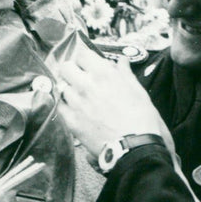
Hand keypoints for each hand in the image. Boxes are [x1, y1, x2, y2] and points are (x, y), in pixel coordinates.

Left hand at [57, 47, 174, 159]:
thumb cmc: (140, 119)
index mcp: (104, 74)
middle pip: (66, 67)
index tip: (88, 64)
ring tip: (78, 96)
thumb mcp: (138, 91)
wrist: (134, 147)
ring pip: (61, 86)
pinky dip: (65, 105)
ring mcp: (76, 103)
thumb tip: (121, 61)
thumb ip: (125, 73)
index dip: (85, 59)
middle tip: (80, 78)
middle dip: (72, 70)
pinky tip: (74, 108)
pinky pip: (59, 106)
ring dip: (68, 88)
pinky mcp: (72, 121)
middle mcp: (86, 85)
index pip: (82, 54)